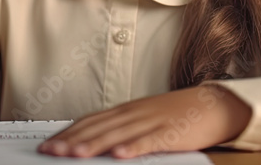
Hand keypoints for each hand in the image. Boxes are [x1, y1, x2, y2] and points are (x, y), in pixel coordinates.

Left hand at [37, 84, 251, 158]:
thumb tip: (93, 143)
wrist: (213, 105)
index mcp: (126, 111)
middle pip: (98, 127)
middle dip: (71, 141)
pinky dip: (133, 148)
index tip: (47, 145)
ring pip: (118, 134)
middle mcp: (134, 113)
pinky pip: (150, 141)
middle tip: (49, 152)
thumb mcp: (144, 118)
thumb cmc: (176, 115)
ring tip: (74, 155)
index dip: (67, 133)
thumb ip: (121, 129)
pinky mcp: (171, 132)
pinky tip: (119, 156)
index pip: (90, 121)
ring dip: (94, 145)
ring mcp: (152, 121)